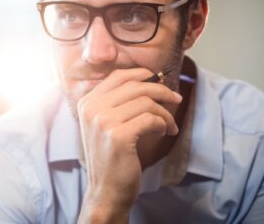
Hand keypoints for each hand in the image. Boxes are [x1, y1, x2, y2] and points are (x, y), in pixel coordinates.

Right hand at [77, 68, 181, 222]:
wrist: (105, 190)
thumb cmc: (111, 157)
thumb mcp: (106, 124)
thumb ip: (117, 102)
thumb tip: (149, 79)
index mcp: (87, 103)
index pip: (117, 76)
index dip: (141, 74)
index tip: (158, 80)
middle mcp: (92, 108)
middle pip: (134, 85)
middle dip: (161, 90)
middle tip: (176, 99)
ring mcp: (102, 121)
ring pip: (145, 102)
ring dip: (165, 112)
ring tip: (169, 125)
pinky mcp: (117, 136)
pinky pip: (151, 119)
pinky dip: (163, 124)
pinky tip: (164, 132)